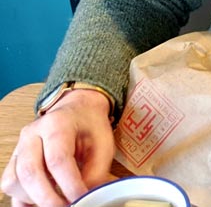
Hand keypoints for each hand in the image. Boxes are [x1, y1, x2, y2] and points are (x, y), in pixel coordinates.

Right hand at [0, 89, 114, 206]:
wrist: (77, 110)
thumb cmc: (90, 127)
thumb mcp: (103, 144)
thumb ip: (96, 172)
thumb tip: (88, 199)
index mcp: (57, 123)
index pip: (58, 159)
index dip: (69, 185)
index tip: (82, 199)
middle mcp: (32, 134)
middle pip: (29, 172)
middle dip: (47, 198)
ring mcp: (19, 147)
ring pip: (14, 181)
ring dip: (34, 198)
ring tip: (57, 200)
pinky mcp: (14, 161)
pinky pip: (10, 185)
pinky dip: (24, 198)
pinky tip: (42, 200)